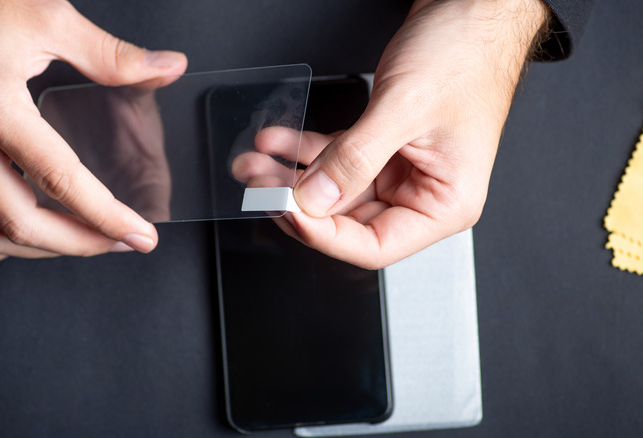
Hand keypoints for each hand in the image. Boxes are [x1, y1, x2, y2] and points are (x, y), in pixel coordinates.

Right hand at [0, 0, 186, 261]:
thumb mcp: (50, 19)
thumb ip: (112, 56)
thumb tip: (166, 68)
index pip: (60, 180)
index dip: (107, 216)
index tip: (140, 234)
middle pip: (22, 224)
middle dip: (81, 244)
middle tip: (120, 242)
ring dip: (42, 250)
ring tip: (83, 242)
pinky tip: (18, 242)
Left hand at [247, 0, 547, 268]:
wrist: (471, 9)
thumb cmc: (465, 53)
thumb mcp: (404, 108)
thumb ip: (356, 158)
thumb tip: (314, 199)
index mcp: (445, 204)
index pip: (374, 245)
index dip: (324, 235)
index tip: (287, 210)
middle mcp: (422, 194)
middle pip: (346, 219)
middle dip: (297, 201)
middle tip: (260, 185)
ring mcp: (399, 170)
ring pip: (333, 189)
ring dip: (292, 176)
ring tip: (257, 162)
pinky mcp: (381, 146)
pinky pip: (334, 158)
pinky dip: (305, 149)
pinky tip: (277, 141)